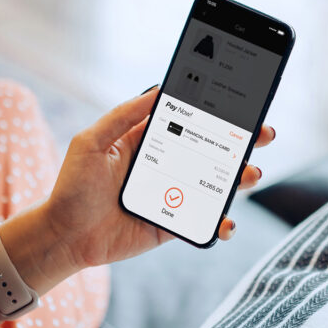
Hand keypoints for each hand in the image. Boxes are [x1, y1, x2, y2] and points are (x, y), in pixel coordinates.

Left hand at [15, 87, 275, 282]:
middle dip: (243, 141)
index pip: (190, 120)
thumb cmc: (72, 187)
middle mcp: (167, 165)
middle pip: (214, 149)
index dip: (218, 112)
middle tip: (264, 134)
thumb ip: (123, 116)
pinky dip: (222, 222)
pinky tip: (227, 221)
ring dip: (240, 178)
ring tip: (251, 174)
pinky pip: (205, 220)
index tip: (242, 104)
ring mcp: (174, 195)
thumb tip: (158, 90)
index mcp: (149, 140)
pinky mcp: (174, 224)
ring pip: (217, 183)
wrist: (64, 237)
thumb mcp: (91, 142)